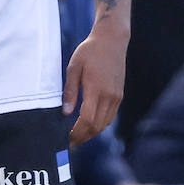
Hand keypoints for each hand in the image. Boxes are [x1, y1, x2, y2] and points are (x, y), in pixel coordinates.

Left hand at [63, 23, 127, 146]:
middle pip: (97, 126)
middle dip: (82, 137)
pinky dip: (99, 125)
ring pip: (104, 124)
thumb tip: (65, 112)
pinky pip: (109, 117)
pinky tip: (88, 126)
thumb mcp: (74, 67)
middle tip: (69, 143)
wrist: (111, 41)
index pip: (87, 119)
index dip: (76, 133)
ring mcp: (116, 97)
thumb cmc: (89, 51)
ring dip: (91, 133)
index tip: (66, 139)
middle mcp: (110, 96)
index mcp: (97, 89)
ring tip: (77, 137)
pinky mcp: (119, 96)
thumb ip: (69, 91)